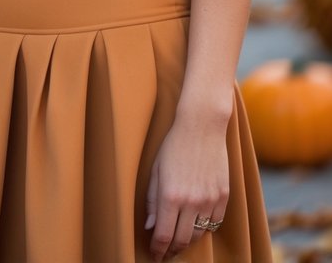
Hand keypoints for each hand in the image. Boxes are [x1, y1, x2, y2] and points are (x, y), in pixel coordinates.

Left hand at [144, 115, 228, 261]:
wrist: (202, 126)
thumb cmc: (174, 145)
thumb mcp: (156, 170)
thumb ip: (152, 201)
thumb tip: (151, 227)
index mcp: (170, 196)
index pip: (163, 235)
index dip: (158, 250)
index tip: (155, 255)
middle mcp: (191, 201)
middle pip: (181, 240)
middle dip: (172, 250)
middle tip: (166, 252)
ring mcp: (210, 200)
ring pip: (199, 234)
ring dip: (187, 240)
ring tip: (179, 240)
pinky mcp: (224, 196)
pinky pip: (214, 222)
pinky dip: (204, 227)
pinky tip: (196, 224)